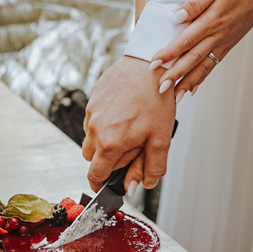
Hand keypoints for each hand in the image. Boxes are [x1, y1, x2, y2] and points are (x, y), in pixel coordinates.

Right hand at [82, 56, 175, 194]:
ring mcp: (92, 111)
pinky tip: (124, 110)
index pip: (95, 175)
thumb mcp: (161, 139)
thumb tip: (134, 187)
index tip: (104, 186)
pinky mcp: (93, 96)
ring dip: (104, 139)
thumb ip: (150, 169)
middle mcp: (95, 128)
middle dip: (106, 159)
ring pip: (91, 136)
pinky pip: (93, 117)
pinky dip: (105, 120)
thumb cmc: (157, 99)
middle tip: (130, 147)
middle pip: (91, 157)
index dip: (99, 184)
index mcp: (110, 143)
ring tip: (128, 126)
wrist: (150, 64)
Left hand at [149, 0, 252, 97]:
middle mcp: (218, 35)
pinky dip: (203, 77)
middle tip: (160, 88)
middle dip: (175, 75)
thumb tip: (177, 17)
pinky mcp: (229, 44)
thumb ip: (196, 2)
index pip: (186, 40)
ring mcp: (225, 42)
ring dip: (188, 82)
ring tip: (175, 96)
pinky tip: (194, 87)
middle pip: (193, 59)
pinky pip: (214, 64)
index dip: (169, 53)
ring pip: (204, 66)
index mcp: (212, 20)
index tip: (154, 63)